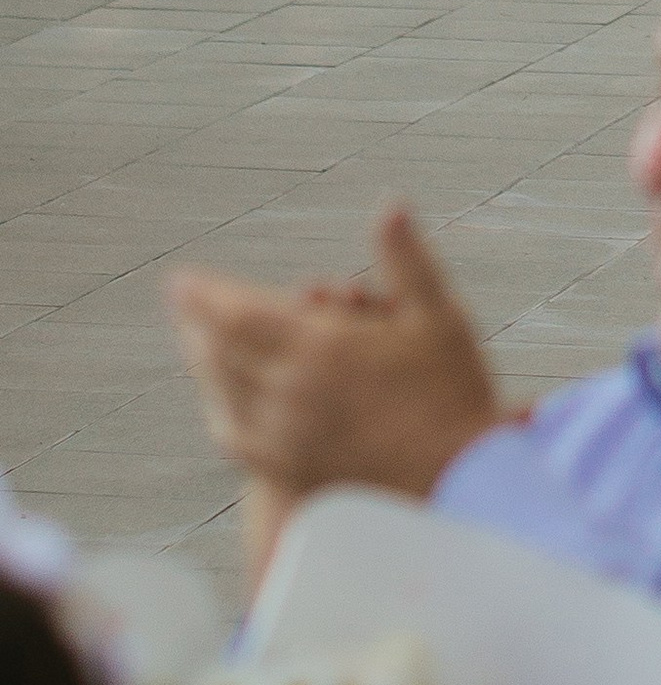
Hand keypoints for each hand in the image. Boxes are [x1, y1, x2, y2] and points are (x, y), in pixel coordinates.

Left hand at [166, 206, 500, 500]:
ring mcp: (285, 435)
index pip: (241, 314)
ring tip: (194, 339)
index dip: (206, 295)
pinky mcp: (288, 468)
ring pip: (222, 392)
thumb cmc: (453, 391)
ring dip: (202, 360)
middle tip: (180, 301)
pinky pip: (233, 434)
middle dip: (196, 322)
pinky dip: (218, 407)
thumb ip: (406, 258)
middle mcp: (292, 392)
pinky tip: (219, 397)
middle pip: (221, 351)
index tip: (180, 280)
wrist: (456, 479)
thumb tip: (391, 204)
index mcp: (324, 348)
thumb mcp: (438, 314)